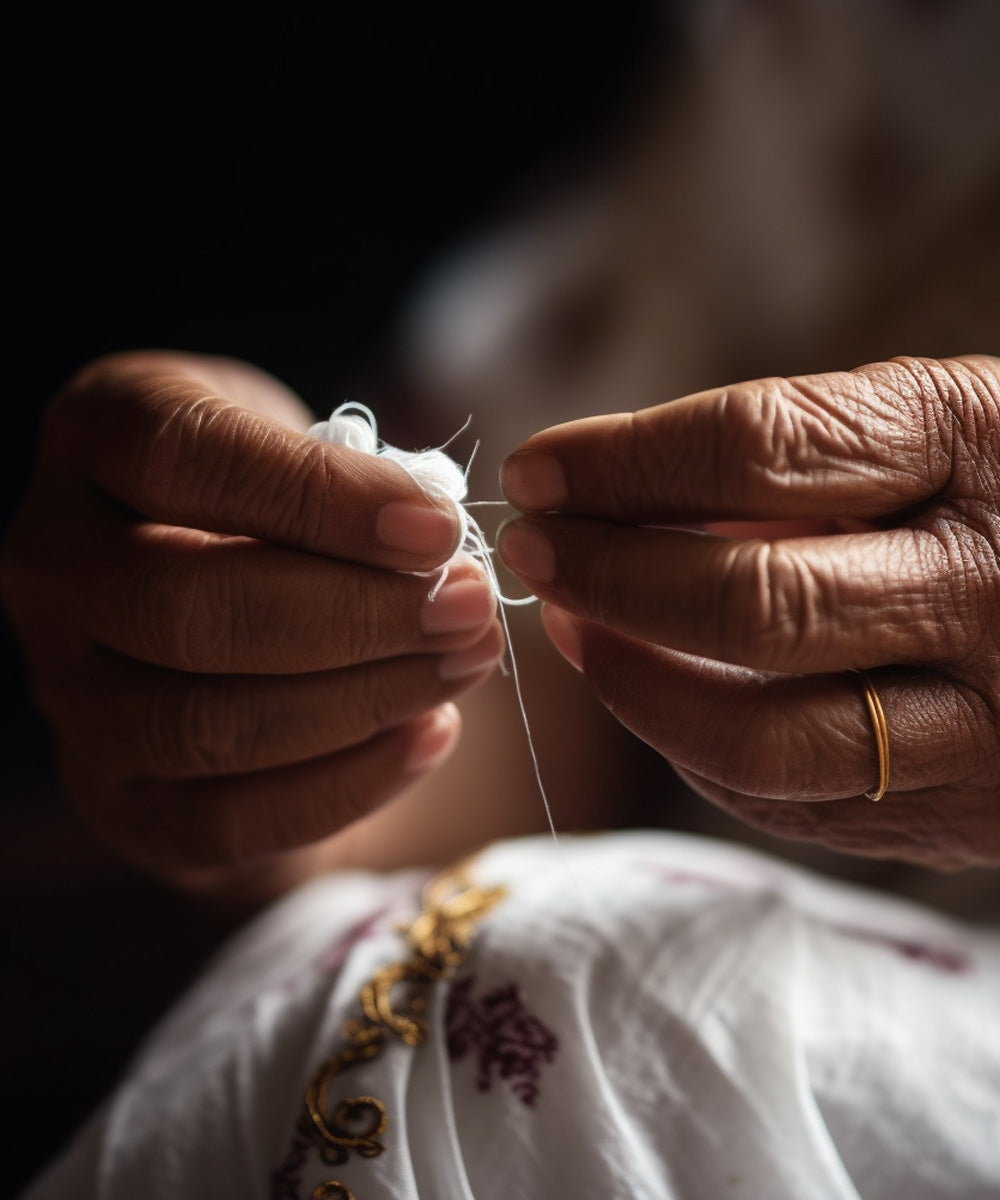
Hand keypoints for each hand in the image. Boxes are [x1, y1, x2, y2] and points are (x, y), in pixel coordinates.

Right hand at [0, 352, 502, 883]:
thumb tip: (437, 551)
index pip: (184, 457)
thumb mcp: (306, 444)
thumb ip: (353, 478)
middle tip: (468, 607)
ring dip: (364, 700)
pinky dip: (348, 783)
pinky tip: (432, 733)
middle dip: (355, 616)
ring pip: (205, 723)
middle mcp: (53, 565)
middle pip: (186, 607)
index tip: (439, 530)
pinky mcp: (117, 798)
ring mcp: (69, 692)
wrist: (233, 599)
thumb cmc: (280, 501)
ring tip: (464, 662)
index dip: (320, 497)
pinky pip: (225, 820)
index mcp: (98, 435)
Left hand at [498, 355, 999, 869]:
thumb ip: (807, 457)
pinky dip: (692, 749)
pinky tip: (650, 692)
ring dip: (629, 681)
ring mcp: (987, 722)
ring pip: (757, 734)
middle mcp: (992, 590)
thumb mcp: (945, 428)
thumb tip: (618, 499)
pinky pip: (790, 801)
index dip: (622, 462)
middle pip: (746, 600)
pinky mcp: (967, 813)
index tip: (539, 471)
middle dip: (606, 573)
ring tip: (571, 628)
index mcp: (981, 445)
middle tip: (533, 549)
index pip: (759, 449)